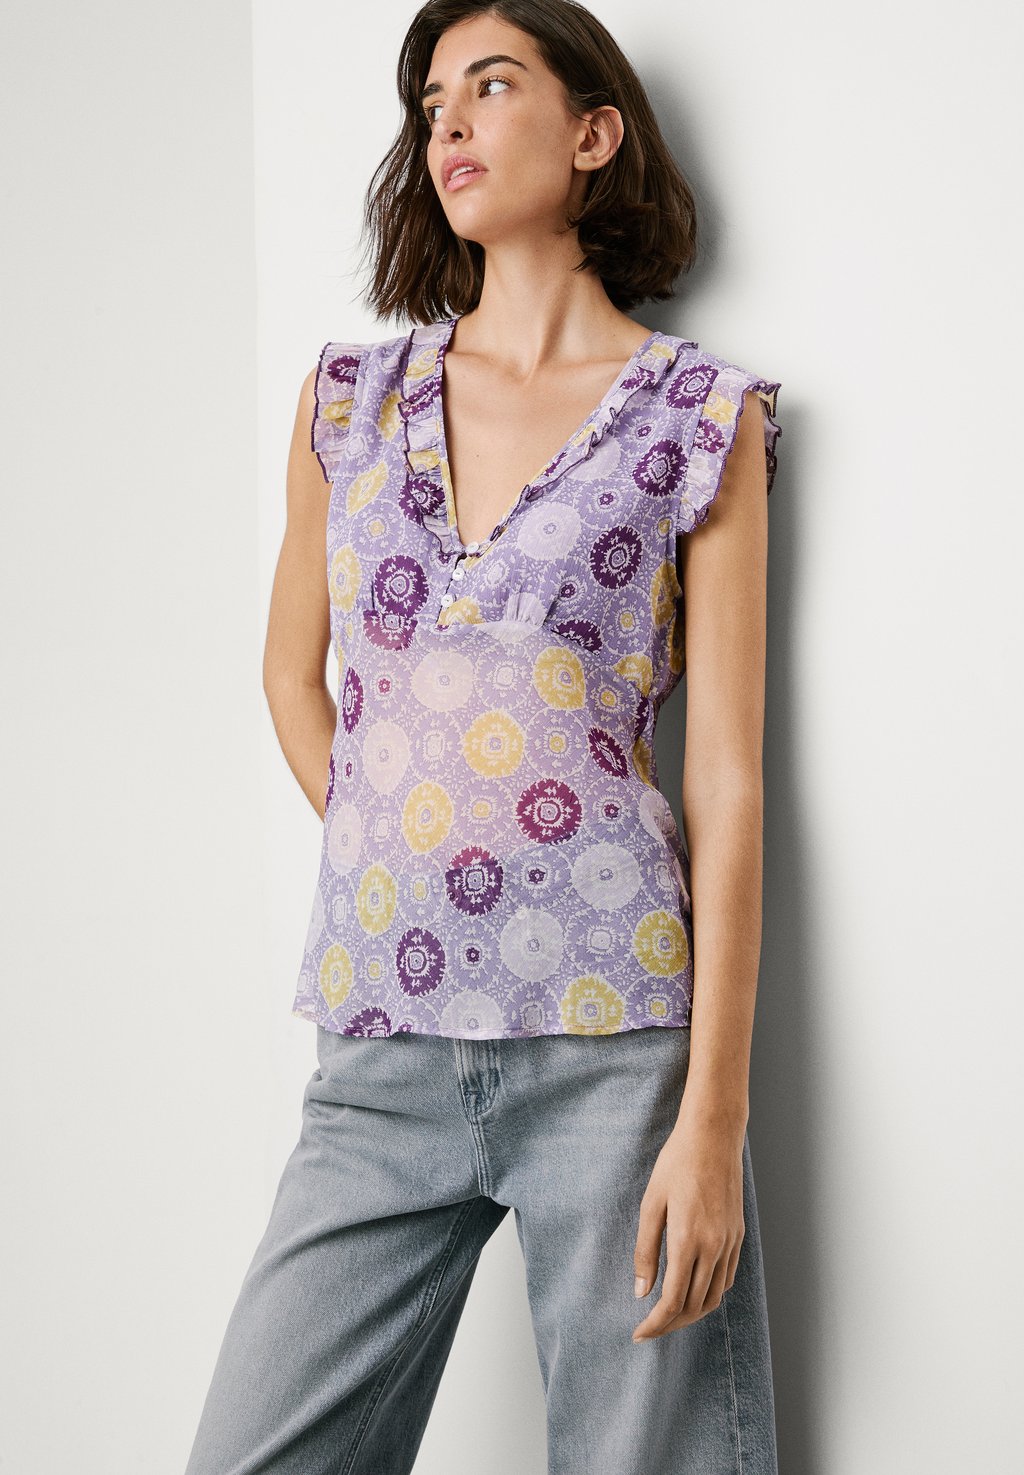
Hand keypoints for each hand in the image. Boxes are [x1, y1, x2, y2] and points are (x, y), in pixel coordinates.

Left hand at [631, 1108, 744, 1342]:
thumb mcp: (651, 1204)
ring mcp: (730, 1243)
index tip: (639, 1333)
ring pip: (714, 1297)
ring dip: (691, 1313)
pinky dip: (709, 1294)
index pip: (673, 1300)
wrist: (713, 1137)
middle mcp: (714, 1247)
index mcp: (688, 1241)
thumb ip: (645, 1250)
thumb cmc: (676, 1164)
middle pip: (694, 1306)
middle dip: (671, 1324)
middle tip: (649, 1328)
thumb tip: (641, 1291)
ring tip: (669, 1315)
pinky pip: (726, 1278)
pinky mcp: (738, 1235)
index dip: (655, 1323)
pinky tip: (693, 1291)